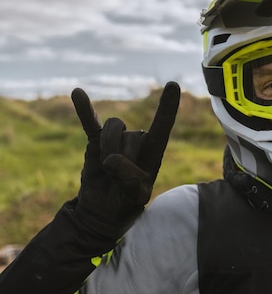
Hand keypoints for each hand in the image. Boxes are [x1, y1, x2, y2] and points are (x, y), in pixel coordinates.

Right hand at [71, 82, 179, 237]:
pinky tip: (77, 93)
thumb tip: (111, 160)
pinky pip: (90, 122)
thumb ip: (130, 180)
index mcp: (154, 151)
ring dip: (108, 149)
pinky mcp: (96, 141)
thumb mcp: (136, 197)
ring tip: (107, 169)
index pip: (163, 126)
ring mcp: (117, 138)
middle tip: (119, 179)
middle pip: (130, 136)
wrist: (102, 209)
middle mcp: (137, 140)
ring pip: (112, 130)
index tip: (172, 85)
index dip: (167, 107)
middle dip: (122, 159)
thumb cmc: (127, 202)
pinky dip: (84, 109)